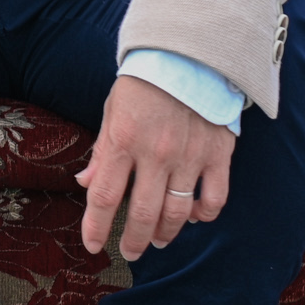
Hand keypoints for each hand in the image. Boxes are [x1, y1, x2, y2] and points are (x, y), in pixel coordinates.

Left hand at [75, 74, 235, 260]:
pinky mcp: (219, 153)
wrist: (190, 52)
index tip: (92, 246)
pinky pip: (215, 198)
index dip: (96, 226)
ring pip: (178, 212)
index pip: (104, 196)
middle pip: (141, 212)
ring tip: (158, 239)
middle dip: (132, 240)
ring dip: (166, 232)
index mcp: (123, 140)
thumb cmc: (145, 82)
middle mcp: (156, 152)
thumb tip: (85, 184)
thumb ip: (102, 150)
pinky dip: (204, 214)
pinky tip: (195, 216)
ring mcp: (190, 155)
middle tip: (130, 252)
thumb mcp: (113, 110)